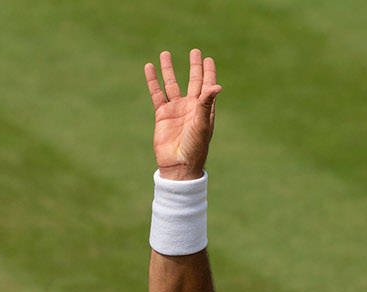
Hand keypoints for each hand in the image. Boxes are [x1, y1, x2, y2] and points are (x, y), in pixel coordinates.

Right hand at [144, 49, 220, 180]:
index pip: (207, 85)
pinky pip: (157, 94)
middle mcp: (190, 106)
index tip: (208, 59)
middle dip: (194, 66)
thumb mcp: (202, 124)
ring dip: (169, 69)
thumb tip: (217, 86)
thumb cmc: (195, 146)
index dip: (208, 72)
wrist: (178, 164)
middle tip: (195, 51)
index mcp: (204, 108)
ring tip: (165, 54)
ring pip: (172, 84)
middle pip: (193, 81)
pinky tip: (149, 68)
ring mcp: (175, 109)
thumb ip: (206, 103)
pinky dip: (153, 81)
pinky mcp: (162, 114)